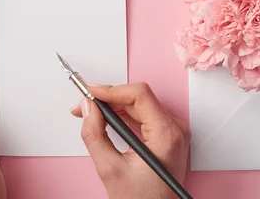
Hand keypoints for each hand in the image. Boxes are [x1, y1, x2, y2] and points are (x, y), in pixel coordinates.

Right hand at [72, 83, 190, 198]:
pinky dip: (124, 116)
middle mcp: (175, 129)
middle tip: (84, 105)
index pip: (139, 95)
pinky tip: (107, 120)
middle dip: (109, 99)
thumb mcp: (110, 170)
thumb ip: (95, 135)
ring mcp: (173, 133)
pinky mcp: (167, 137)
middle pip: (139, 99)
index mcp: (166, 134)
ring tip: (91, 113)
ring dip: (114, 107)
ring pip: (140, 106)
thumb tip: (88, 109)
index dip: (112, 90)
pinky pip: (144, 117)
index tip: (91, 92)